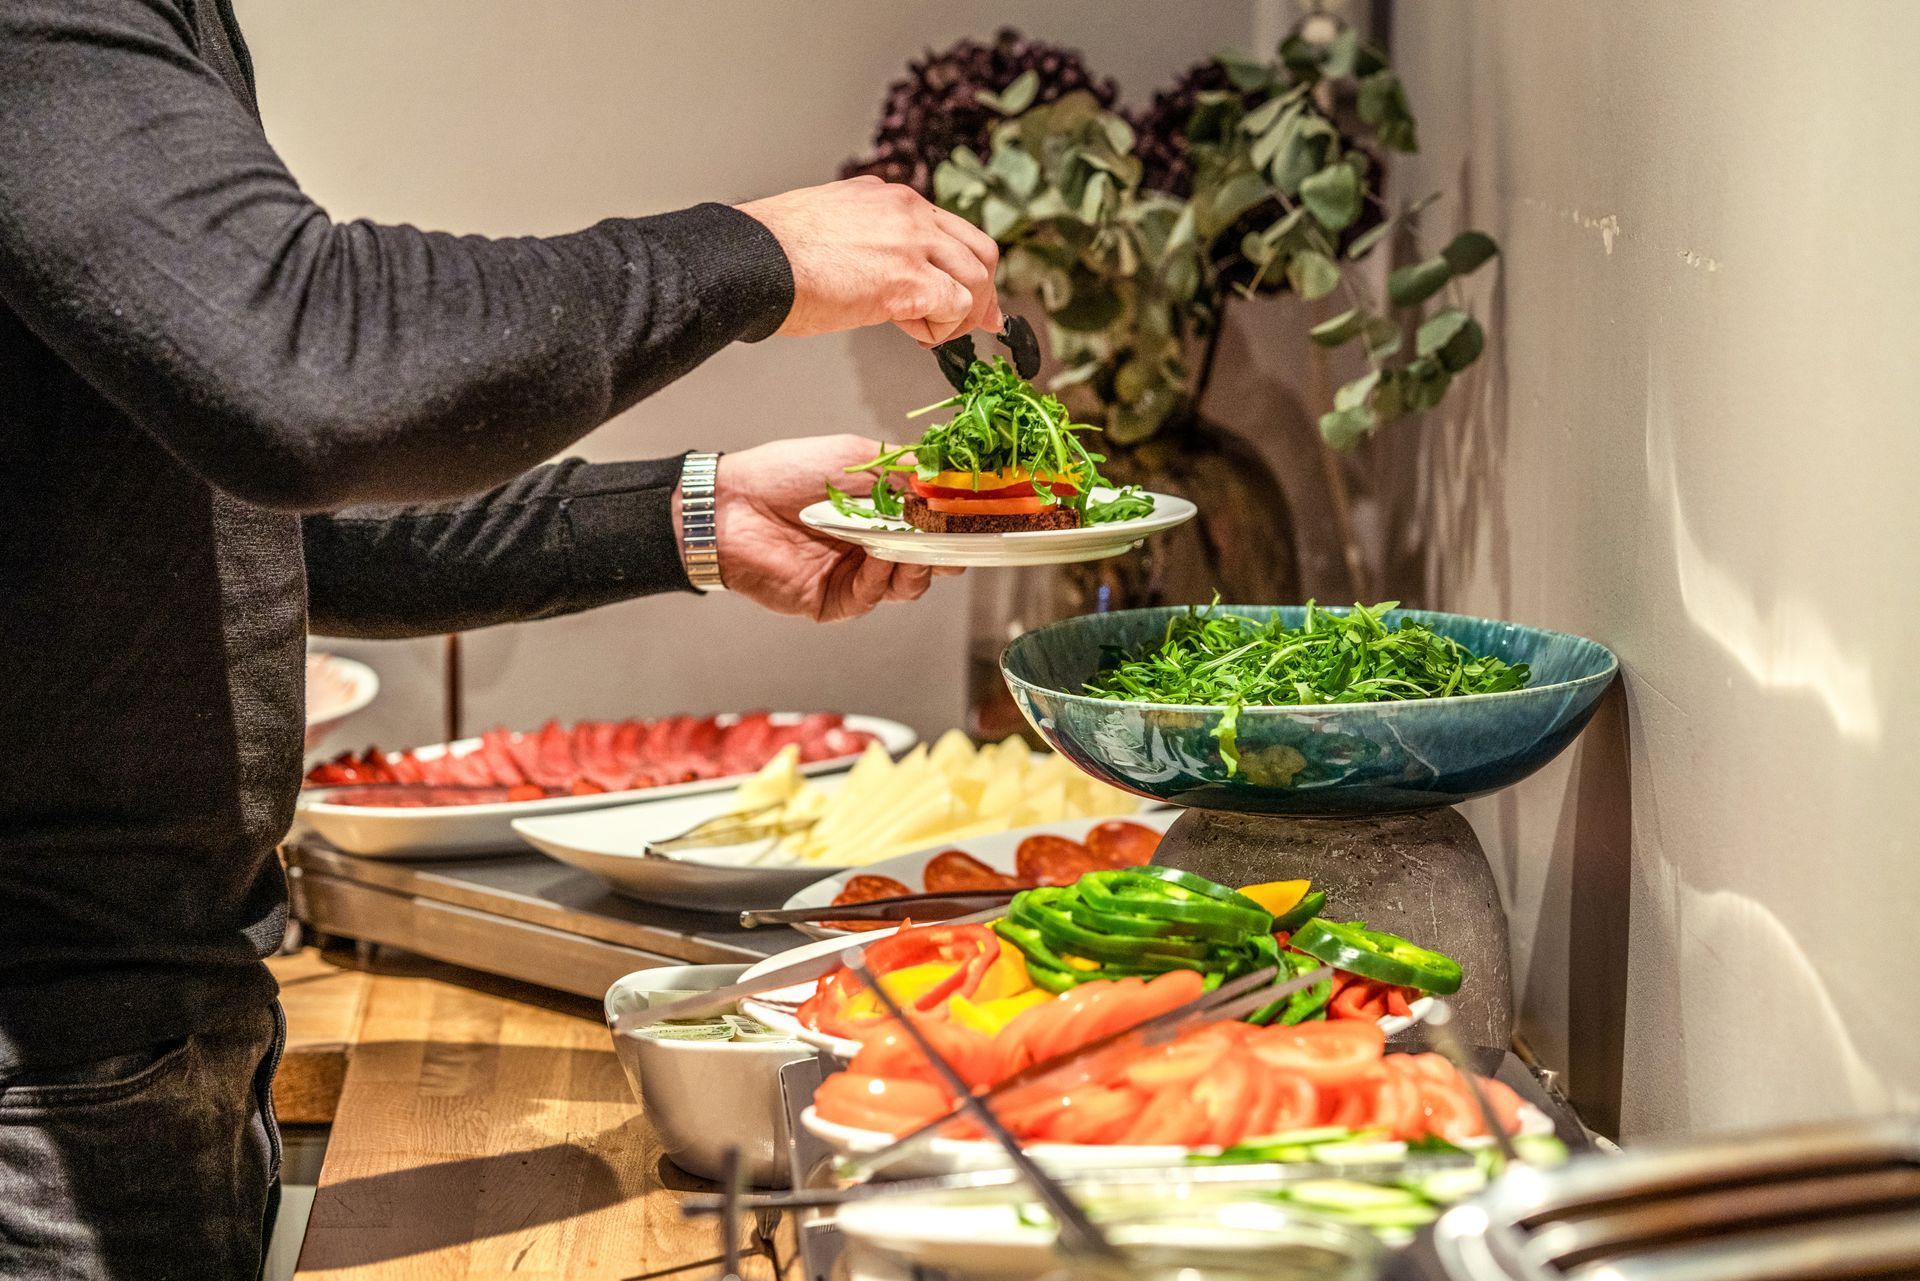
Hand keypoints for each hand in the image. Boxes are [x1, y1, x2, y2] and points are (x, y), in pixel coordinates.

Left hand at [679, 435, 961, 622]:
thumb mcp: (855, 458)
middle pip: (928, 560)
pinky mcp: (834, 600)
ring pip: (906, 584)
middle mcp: (874, 546)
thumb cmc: (783, 473)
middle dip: (946, 552)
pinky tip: (881, 555)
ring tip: (915, 545)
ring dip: (917, 565)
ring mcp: (856, 575)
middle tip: (957, 539)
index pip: (932, 524)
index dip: (955, 524)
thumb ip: (904, 472)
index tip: (977, 516)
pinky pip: (871, 595)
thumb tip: (947, 482)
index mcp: (881, 510)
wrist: (730, 505)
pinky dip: (882, 576)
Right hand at [736, 176, 1003, 345]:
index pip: (949, 229)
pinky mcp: (909, 281)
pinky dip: (941, 330)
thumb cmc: (772, 257)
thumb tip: (879, 278)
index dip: (965, 267)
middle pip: (979, 250)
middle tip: (977, 324)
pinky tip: (912, 334)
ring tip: (931, 334)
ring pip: (975, 279)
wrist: (750, 262)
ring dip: (960, 316)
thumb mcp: (830, 230)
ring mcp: (911, 243)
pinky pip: (955, 307)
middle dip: (983, 292)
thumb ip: (867, 243)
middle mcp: (907, 212)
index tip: (970, 296)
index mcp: (888, 199)